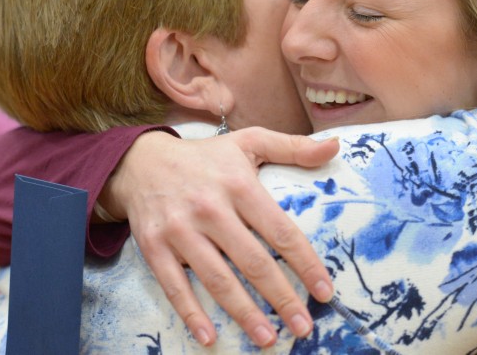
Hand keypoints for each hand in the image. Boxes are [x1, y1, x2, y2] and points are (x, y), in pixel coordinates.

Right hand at [99, 127, 338, 347]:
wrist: (141, 161)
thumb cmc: (205, 157)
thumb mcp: (248, 142)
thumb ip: (293, 147)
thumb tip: (335, 147)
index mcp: (239, 184)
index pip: (280, 230)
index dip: (305, 263)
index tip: (324, 292)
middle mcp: (210, 208)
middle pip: (253, 261)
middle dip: (281, 298)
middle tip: (303, 327)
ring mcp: (180, 229)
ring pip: (217, 279)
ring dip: (244, 313)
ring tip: (268, 339)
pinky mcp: (154, 246)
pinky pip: (174, 286)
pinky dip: (192, 314)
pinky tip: (210, 337)